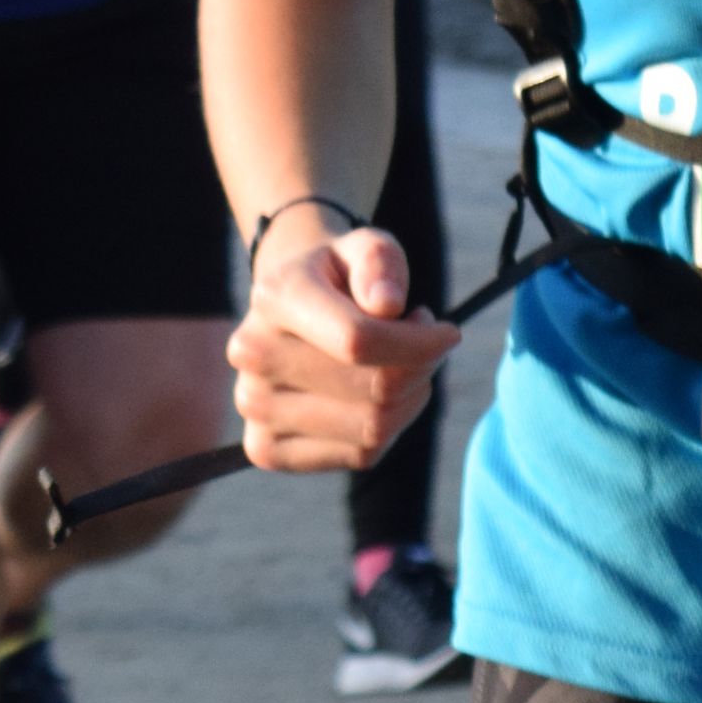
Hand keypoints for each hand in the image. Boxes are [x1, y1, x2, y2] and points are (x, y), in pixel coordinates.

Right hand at [227, 223, 458, 468]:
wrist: (293, 313)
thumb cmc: (342, 277)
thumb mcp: (367, 247)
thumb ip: (380, 262)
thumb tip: (387, 304)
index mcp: (275, 298)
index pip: (360, 340)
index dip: (421, 344)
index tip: (449, 332)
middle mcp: (252, 356)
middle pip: (375, 390)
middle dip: (421, 368)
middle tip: (424, 344)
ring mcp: (253, 408)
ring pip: (373, 429)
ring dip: (410, 399)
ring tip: (403, 366)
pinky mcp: (266, 449)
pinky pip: (360, 455)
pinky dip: (389, 430)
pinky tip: (378, 397)